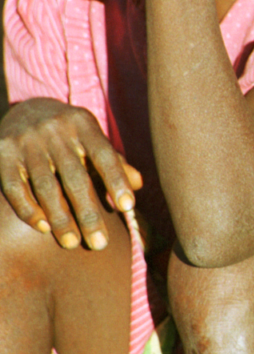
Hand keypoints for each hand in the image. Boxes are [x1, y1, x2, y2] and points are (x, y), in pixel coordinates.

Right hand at [0, 99, 141, 248]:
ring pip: (45, 186)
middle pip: (75, 177)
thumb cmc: (71, 135)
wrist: (26, 109)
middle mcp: (55, 131)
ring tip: (71, 243)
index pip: (104, 155)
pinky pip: (15, 186)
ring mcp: (26, 141)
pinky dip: (28, 208)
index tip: (128, 207)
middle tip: (100, 244)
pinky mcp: (3, 153)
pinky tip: (43, 227)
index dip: (117, 180)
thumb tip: (138, 184)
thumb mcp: (93, 139)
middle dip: (88, 213)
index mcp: (83, 124)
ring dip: (60, 218)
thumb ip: (114, 162)